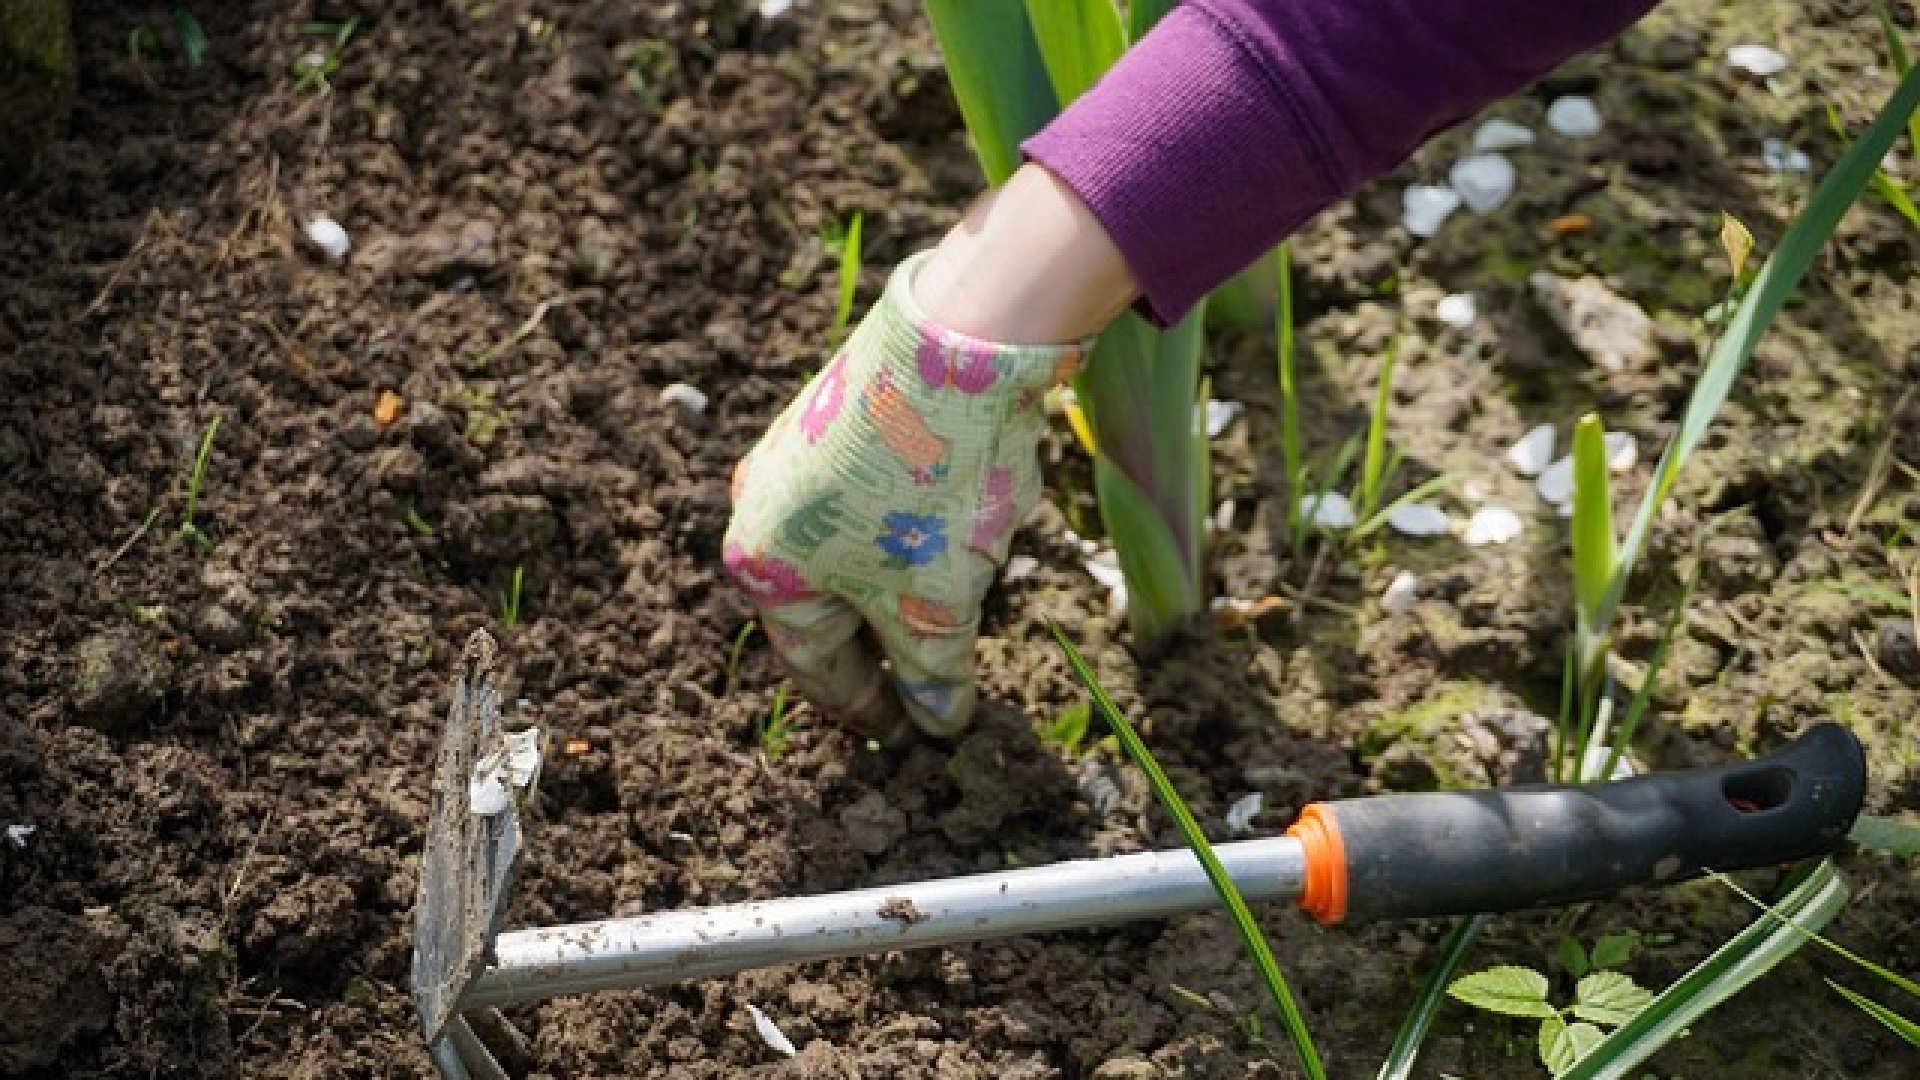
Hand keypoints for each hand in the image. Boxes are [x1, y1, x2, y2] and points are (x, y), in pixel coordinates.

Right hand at [722, 251, 1086, 738]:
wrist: (959, 341)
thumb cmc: (929, 489)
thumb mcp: (936, 606)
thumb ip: (933, 676)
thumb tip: (939, 723)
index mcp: (763, 569)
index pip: (818, 668)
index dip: (871, 710)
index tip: (913, 736)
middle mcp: (761, 509)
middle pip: (830, 608)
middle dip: (886, 647)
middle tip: (933, 683)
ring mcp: (795, 456)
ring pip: (853, 552)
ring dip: (902, 586)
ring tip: (958, 605)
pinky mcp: (838, 416)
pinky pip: (870, 501)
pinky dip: (910, 533)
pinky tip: (960, 529)